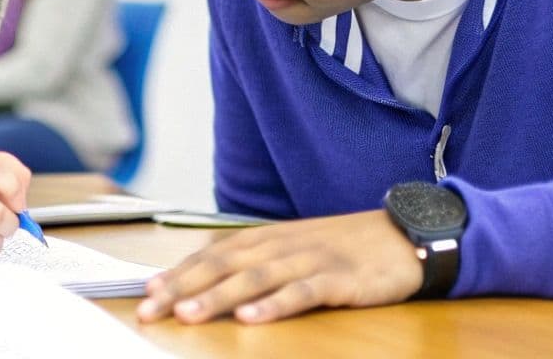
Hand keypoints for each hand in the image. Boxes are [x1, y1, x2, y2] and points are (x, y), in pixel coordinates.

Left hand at [135, 210, 423, 324]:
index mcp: (268, 237)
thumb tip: (211, 280)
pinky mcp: (339, 278)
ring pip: (255, 278)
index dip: (178, 272)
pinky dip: (274, 304)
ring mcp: (311, 260)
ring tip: (188, 314)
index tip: (146, 291)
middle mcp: (282, 244)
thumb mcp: (296, 248)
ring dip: (217, 296)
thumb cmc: (346, 248)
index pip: (213, 254)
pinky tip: (251, 318)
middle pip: (224, 265)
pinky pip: (302, 293)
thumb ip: (258, 261)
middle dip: (183, 288)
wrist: (406, 235)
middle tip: (151, 308)